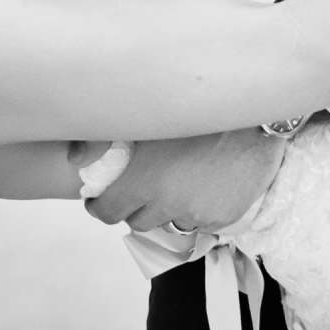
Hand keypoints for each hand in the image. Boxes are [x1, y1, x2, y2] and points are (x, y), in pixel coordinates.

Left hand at [82, 128, 287, 233]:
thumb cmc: (197, 107)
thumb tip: (74, 159)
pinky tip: (206, 182)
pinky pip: (202, 222)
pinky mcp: (223, 218)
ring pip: (171, 222)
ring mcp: (198, 214)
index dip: (100, 206)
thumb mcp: (146, 112)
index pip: (108, 212)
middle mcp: (168, 203)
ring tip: (178, 181)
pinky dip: (198, 209)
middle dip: (135, 207)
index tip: (101, 199)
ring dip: (168, 209)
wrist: (256, 113)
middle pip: (137, 222)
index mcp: (144, 179)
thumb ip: (102, 136)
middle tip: (142, 187)